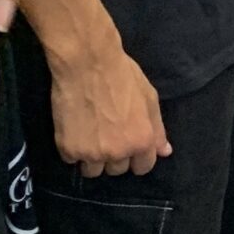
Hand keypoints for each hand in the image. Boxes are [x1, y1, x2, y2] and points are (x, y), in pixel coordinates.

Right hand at [50, 41, 171, 177]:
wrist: (87, 64)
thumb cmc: (122, 76)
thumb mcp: (149, 98)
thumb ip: (157, 129)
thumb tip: (165, 152)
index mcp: (141, 141)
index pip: (143, 168)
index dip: (137, 156)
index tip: (128, 143)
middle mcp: (118, 153)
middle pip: (117, 170)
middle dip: (115, 155)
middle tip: (107, 132)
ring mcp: (91, 154)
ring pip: (93, 170)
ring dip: (92, 157)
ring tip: (90, 133)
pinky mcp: (68, 150)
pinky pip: (71, 159)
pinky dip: (73, 148)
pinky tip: (75, 128)